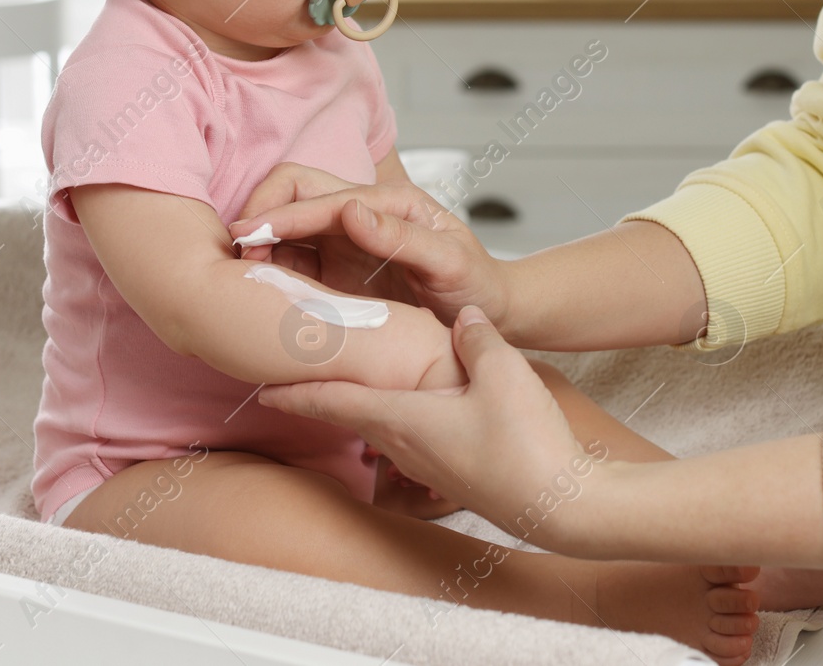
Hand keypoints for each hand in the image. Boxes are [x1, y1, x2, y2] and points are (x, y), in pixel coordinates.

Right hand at [229, 163, 509, 326]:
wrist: (489, 315)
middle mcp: (362, 214)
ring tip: (239, 277)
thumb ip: (402, 236)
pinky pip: (294, 261)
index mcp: (388, 203)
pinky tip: (260, 293)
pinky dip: (271, 272)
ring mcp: (347, 240)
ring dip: (260, 246)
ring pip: (287, 229)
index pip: (320, 196)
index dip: (281, 216)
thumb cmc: (476, 285)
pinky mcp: (338, 269)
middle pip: (293, 195)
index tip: (247, 238)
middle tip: (236, 256)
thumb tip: (350, 210)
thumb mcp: (449, 262)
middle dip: (260, 217)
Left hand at [260, 307, 602, 552]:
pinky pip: (413, 440)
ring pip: (383, 428)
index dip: (295, 391)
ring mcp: (430, 465)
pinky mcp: (455, 474)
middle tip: (300, 374)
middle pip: (352, 414)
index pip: (333, 401)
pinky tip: (419, 409)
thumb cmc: (527, 445)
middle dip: (323, 394)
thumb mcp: (502, 373)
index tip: (261, 387)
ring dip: (363, 407)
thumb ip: (478, 339)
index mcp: (403, 419)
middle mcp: (406, 445)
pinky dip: (400, 419)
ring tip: (355, 385)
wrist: (562, 505)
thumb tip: (464, 317)